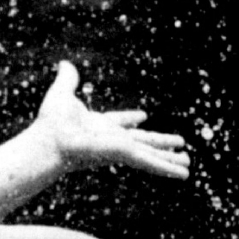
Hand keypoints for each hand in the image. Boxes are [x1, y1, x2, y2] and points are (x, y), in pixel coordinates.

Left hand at [36, 61, 190, 179]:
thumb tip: (65, 64)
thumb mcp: (62, 94)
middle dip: (161, 145)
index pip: (121, 123)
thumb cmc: (51, 124)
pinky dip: (168, 168)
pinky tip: (184, 174)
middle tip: (178, 147)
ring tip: (188, 166)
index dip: (131, 119)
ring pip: (152, 155)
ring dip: (170, 161)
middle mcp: (114, 140)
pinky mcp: (127, 155)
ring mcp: (122, 149)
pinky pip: (151, 162)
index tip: (142, 116)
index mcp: (100, 126)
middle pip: (143, 142)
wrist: (50, 142)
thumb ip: (67, 80)